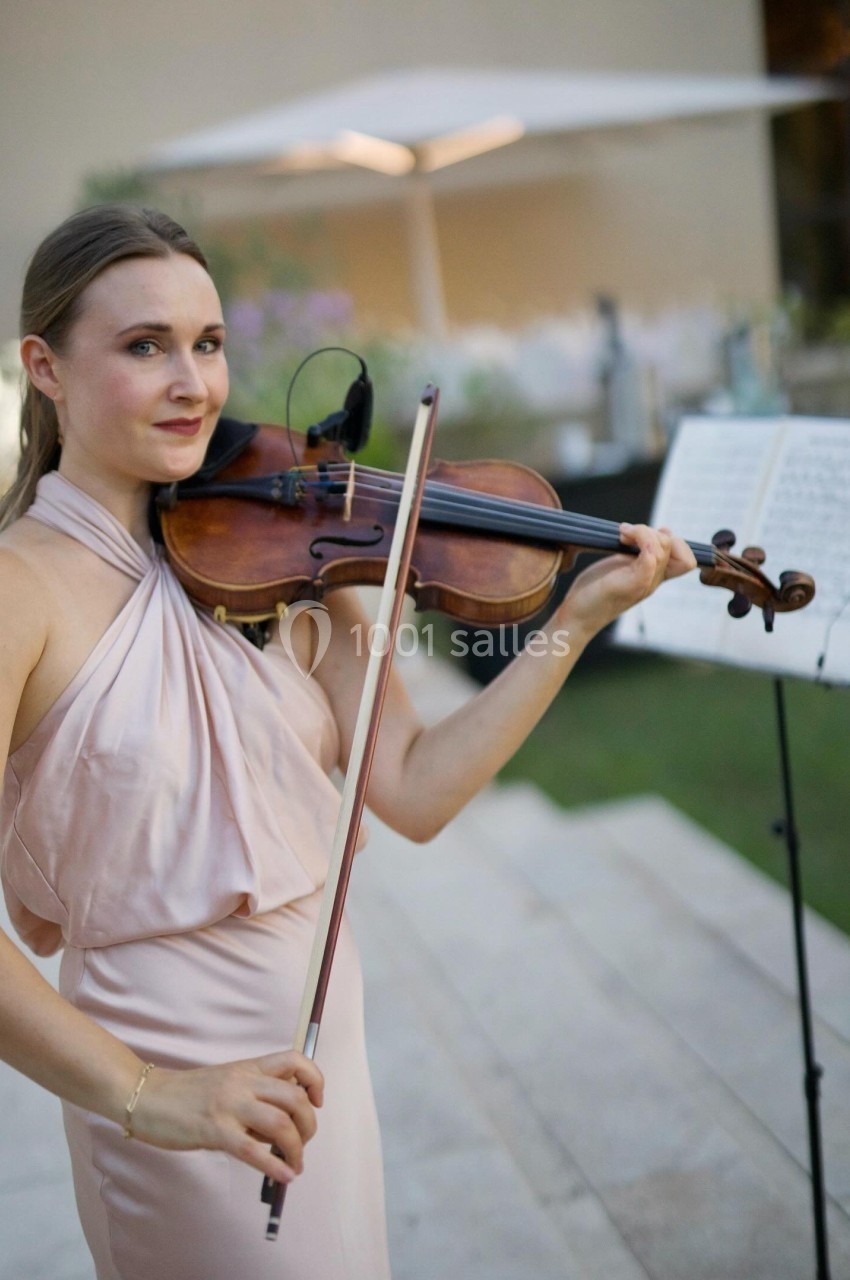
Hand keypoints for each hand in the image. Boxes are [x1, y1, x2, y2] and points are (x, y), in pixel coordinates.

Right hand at [128, 1051, 323, 1183]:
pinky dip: (275, 1166)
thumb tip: (283, 1125)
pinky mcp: (214, 1130)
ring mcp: (229, 1105)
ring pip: (280, 1123)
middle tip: (304, 1142)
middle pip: (295, 1097)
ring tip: (295, 1164)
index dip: (314, 1080)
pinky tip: (284, 1176)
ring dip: (296, 1148)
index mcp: (248, 1067)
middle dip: (309, 1124)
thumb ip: (254, 1096)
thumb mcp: (227, 1083)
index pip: (294, 1060)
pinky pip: (253, 1150)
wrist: (147, 1097)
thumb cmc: (187, 1096)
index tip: (317, 1101)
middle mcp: (243, 1081)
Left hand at [560, 522, 695, 640]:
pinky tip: (621, 537)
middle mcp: (654, 581)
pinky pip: (651, 557)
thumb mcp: (620, 567)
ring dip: (642, 531)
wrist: (577, 617)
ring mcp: (645, 583)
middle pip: (676, 547)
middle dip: (652, 530)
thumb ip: (637, 553)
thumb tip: (651, 532)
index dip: (674, 541)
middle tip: (626, 533)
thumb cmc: (593, 591)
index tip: (644, 535)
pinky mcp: (632, 584)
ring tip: (621, 534)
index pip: (686, 559)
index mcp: (653, 577)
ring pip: (664, 547)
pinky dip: (640, 539)